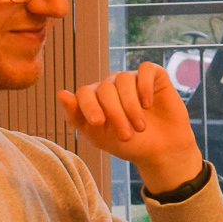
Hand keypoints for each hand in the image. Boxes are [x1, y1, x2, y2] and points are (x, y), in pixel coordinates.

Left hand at [58, 62, 200, 194]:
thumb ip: (76, 116)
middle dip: (115, 113)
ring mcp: (134, 80)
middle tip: (127, 135)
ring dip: (131, 106)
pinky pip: (146, 69)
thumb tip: (60, 93)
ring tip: (140, 127)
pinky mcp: (155, 77)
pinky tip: (148, 104)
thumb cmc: (129, 145)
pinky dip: (145, 86)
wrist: (162, 151)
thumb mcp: (98, 136)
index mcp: (96, 99)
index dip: (89, 106)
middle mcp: (113, 86)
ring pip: (124, 79)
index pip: (84, 92)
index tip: (99, 123)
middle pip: (105, 88)